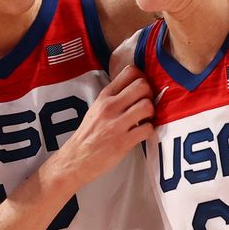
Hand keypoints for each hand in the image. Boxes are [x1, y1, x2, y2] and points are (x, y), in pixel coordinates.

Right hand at [54, 65, 153, 187]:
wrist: (76, 158)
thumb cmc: (89, 133)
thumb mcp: (97, 108)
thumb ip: (114, 97)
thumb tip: (136, 88)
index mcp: (104, 96)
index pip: (130, 71)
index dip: (142, 78)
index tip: (142, 89)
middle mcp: (110, 106)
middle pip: (142, 85)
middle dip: (150, 94)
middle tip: (146, 105)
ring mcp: (116, 124)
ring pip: (147, 106)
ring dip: (152, 113)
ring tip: (145, 119)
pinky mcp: (123, 142)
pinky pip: (148, 129)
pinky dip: (149, 131)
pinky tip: (142, 133)